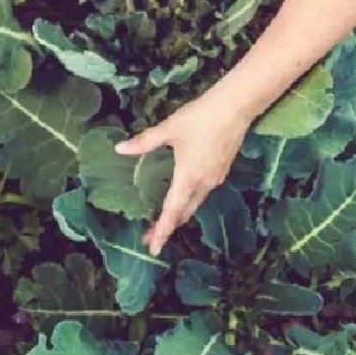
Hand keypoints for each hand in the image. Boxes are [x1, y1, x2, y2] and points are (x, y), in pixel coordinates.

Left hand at [115, 89, 254, 254]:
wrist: (236, 106)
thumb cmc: (200, 117)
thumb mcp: (169, 129)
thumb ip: (144, 142)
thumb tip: (119, 149)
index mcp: (188, 178)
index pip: (172, 212)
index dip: (162, 231)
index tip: (153, 247)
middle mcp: (203, 184)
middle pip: (184, 213)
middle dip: (167, 227)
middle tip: (150, 238)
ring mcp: (215, 179)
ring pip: (195, 204)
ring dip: (179, 215)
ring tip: (163, 222)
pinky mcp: (221, 171)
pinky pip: (202, 194)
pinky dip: (189, 202)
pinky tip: (182, 198)